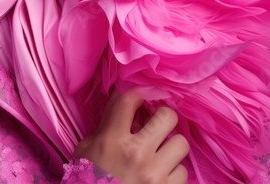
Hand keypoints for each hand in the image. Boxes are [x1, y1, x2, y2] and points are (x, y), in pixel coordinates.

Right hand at [73, 88, 188, 183]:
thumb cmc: (88, 179)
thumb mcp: (86, 149)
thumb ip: (105, 126)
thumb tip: (122, 101)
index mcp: (112, 140)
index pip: (130, 100)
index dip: (139, 94)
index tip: (141, 98)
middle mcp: (136, 153)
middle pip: (167, 117)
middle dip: (163, 118)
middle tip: (158, 124)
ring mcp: (155, 174)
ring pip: (181, 144)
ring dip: (171, 147)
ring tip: (160, 154)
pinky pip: (183, 172)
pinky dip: (173, 172)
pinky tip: (160, 174)